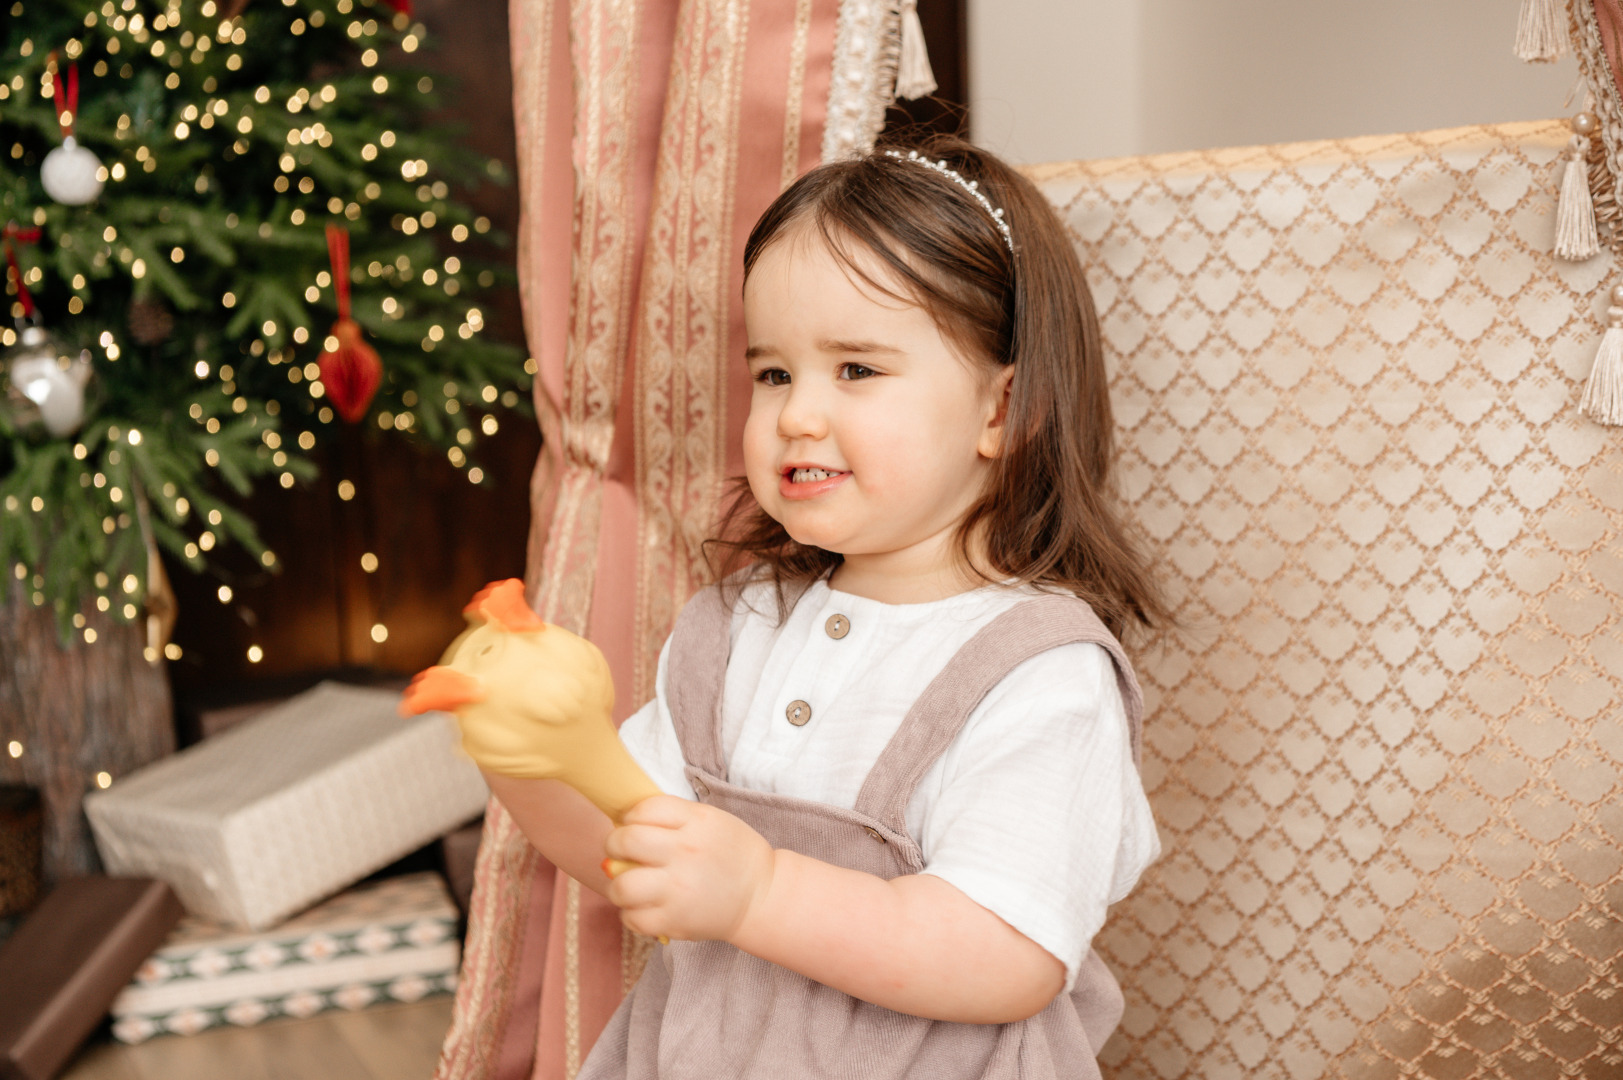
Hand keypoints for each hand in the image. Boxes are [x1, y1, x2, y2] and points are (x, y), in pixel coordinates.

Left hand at [603, 795, 775, 942]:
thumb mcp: (711, 820)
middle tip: (622, 853)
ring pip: (622, 886)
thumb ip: (672, 816)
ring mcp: (678, 890)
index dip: (630, 817)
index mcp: (696, 822)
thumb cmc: (732, 853)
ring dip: (618, 885)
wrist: (761, 896)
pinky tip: (644, 907)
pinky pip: (632, 918)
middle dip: (614, 845)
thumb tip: (623, 823)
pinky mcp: (675, 921)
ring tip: (629, 885)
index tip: (635, 826)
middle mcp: (685, 853)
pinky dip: (631, 913)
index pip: (642, 809)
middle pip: (625, 842)